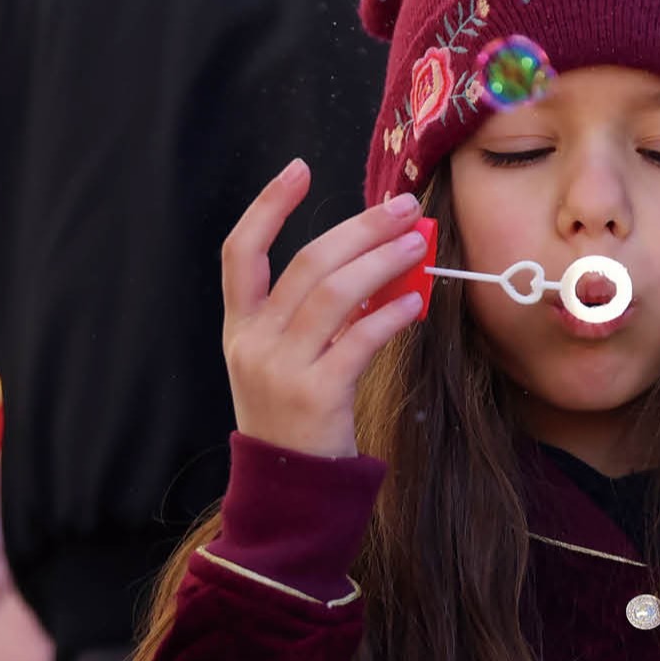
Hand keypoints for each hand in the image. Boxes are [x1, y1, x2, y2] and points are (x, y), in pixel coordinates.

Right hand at [221, 158, 428, 458]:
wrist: (289, 492)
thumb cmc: (298, 419)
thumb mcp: (289, 361)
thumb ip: (320, 314)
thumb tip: (379, 260)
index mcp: (240, 327)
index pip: (240, 251)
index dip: (268, 206)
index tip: (298, 168)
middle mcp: (253, 342)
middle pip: (308, 263)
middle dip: (361, 229)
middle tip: (404, 209)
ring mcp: (280, 369)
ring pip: (335, 293)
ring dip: (383, 261)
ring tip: (418, 246)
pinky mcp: (315, 396)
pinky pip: (359, 340)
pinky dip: (390, 316)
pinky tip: (415, 304)